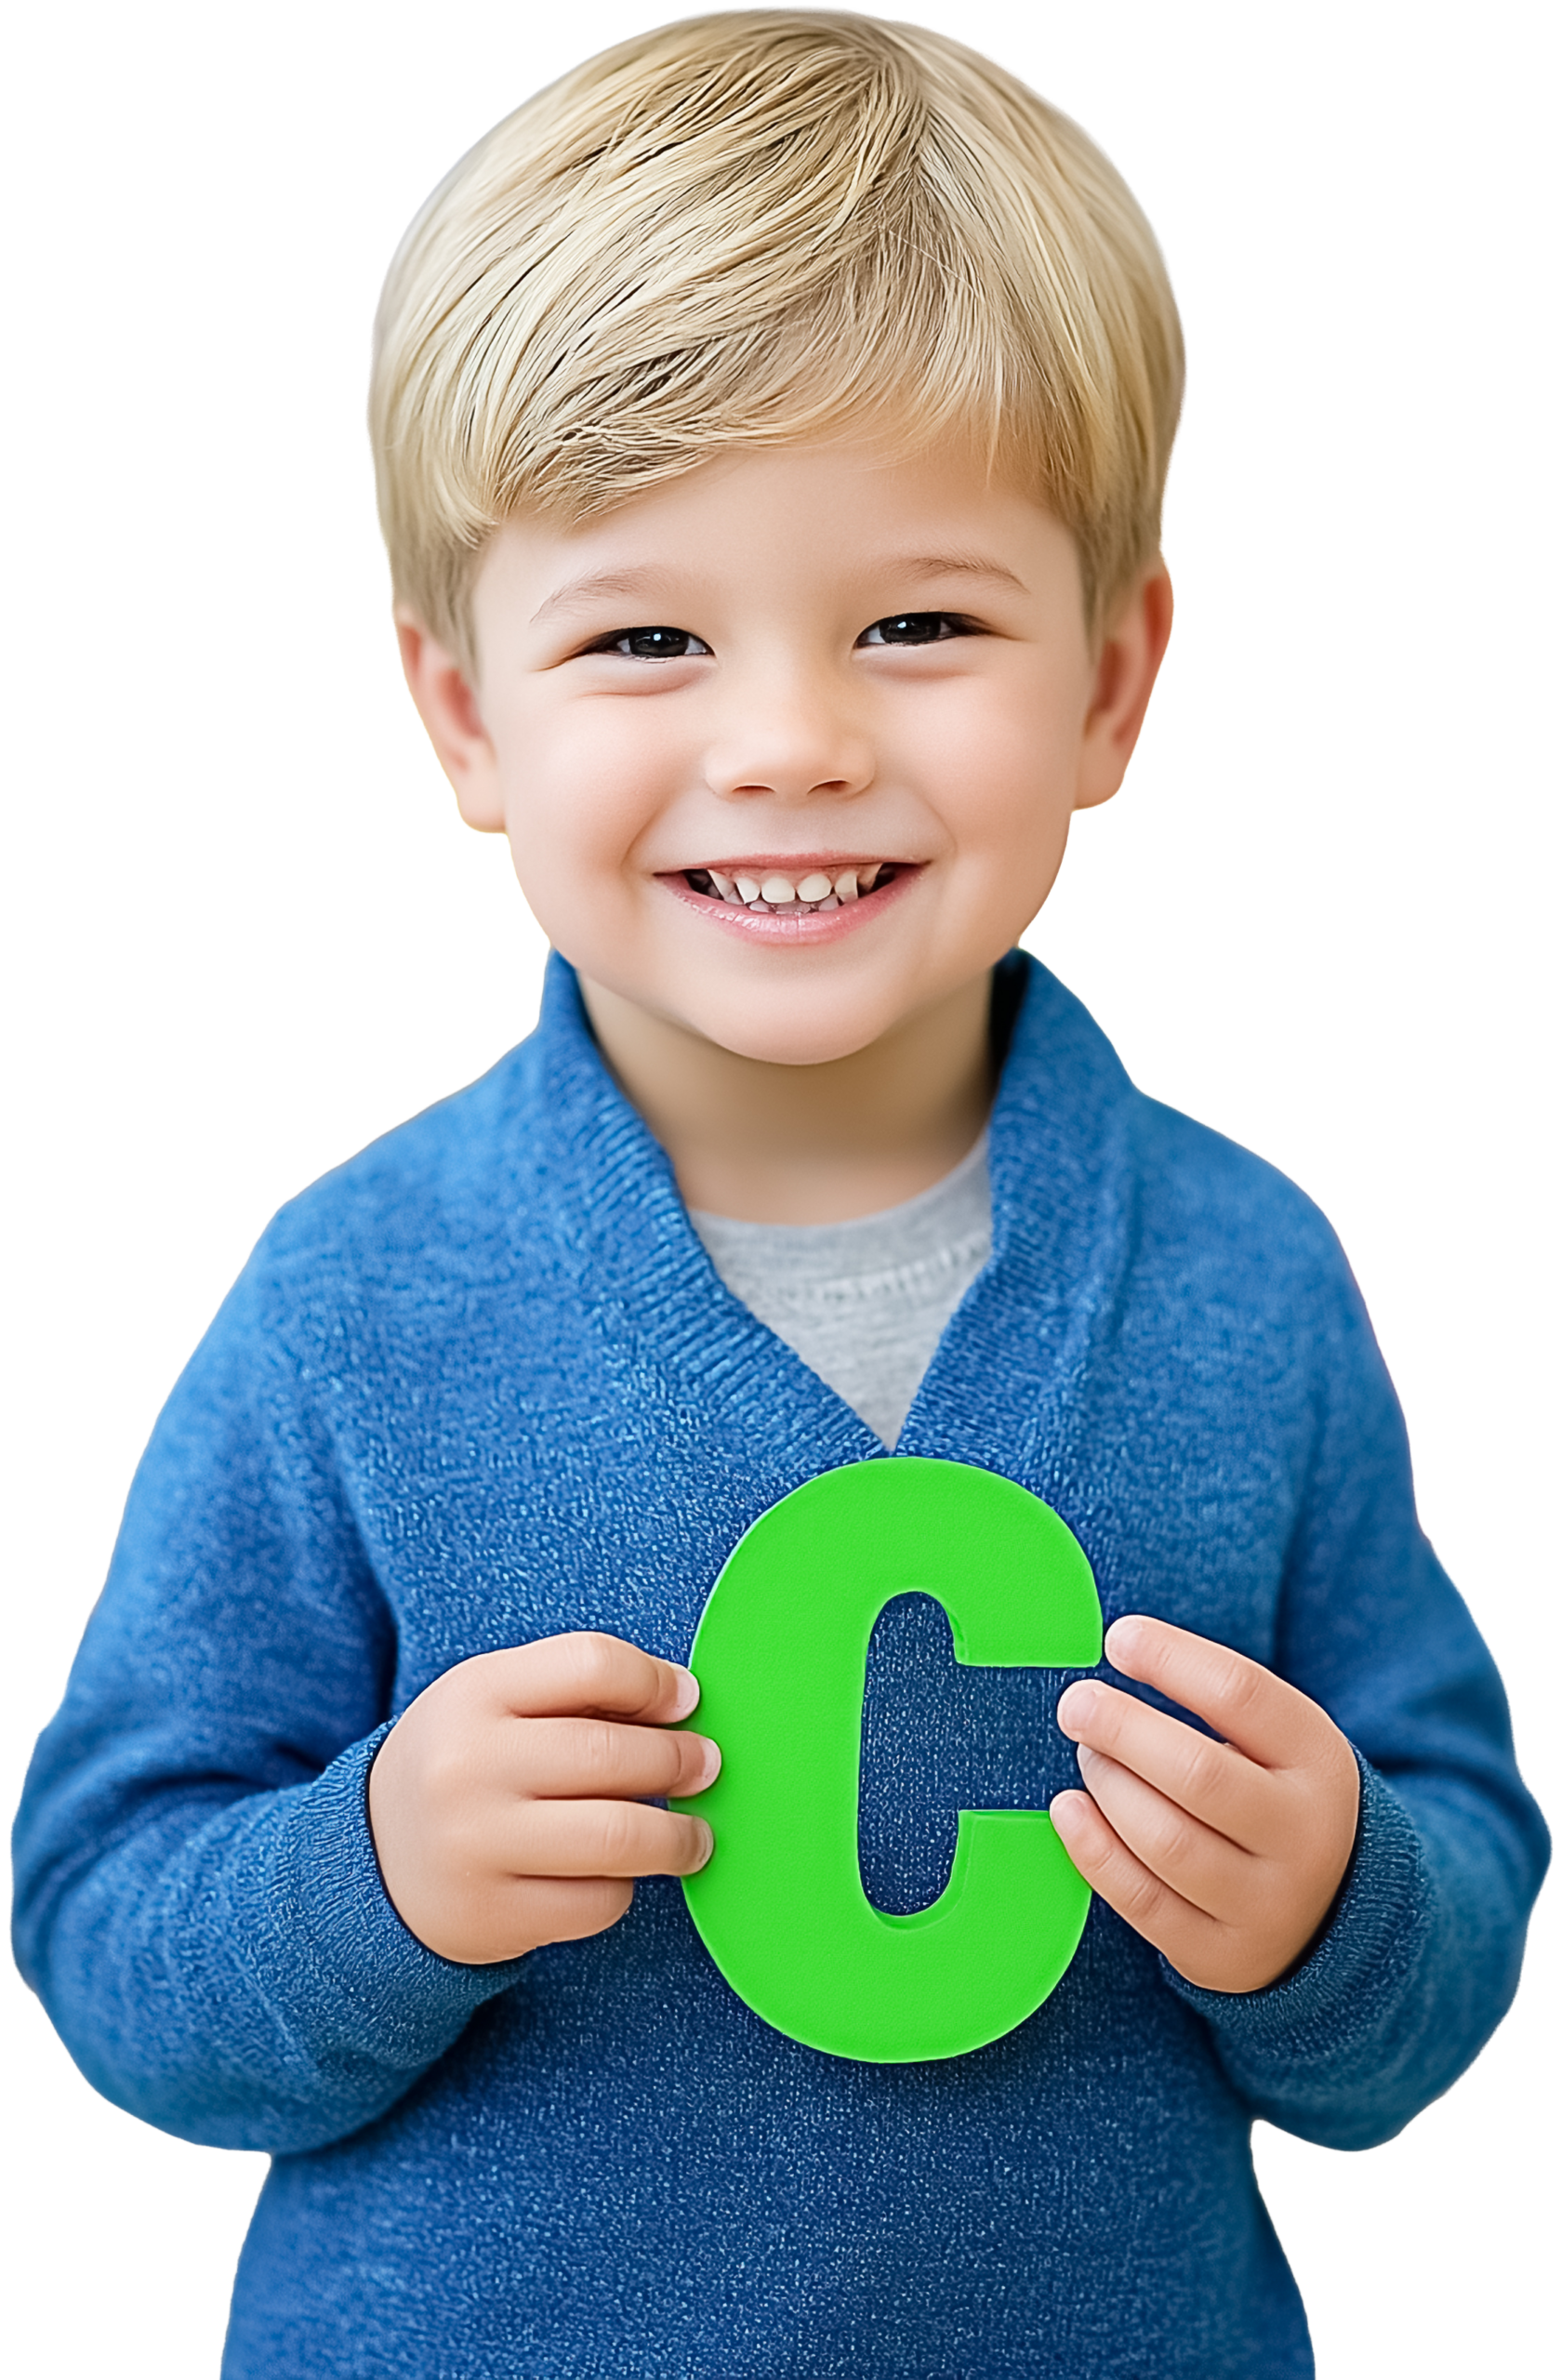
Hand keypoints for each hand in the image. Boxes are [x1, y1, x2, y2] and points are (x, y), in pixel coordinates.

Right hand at [366, 1632, 718, 1964]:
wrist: (375, 1861)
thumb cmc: (466, 1764)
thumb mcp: (496, 1701)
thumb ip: (575, 1687)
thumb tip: (681, 1700)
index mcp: (474, 1693)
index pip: (591, 1663)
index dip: (656, 1681)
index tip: (685, 1702)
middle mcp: (468, 1767)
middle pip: (612, 1754)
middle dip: (680, 1761)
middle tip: (705, 1766)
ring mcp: (477, 1846)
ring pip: (618, 1837)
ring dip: (679, 1837)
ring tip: (695, 1836)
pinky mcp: (493, 1915)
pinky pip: (597, 1901)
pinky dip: (624, 1887)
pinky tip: (617, 1873)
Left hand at [1050, 1615, 1359, 1992]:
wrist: (1330, 1910)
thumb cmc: (1272, 1793)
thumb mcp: (1278, 1742)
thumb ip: (1216, 1703)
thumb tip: (1119, 1647)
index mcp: (1319, 1760)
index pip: (1241, 1694)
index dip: (1171, 1659)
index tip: (1118, 1640)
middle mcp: (1304, 1835)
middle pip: (1199, 1774)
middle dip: (1123, 1730)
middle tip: (1077, 1704)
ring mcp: (1266, 1903)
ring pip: (1168, 1843)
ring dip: (1109, 1789)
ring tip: (1087, 1756)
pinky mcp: (1222, 1955)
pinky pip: (1143, 1902)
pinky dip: (1094, 1851)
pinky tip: (1067, 1810)